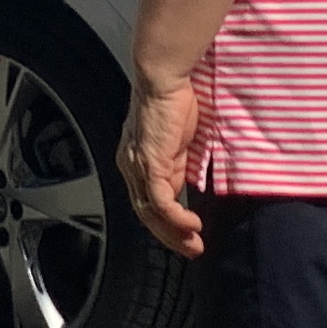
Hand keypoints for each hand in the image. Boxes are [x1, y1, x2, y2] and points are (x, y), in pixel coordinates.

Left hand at [120, 72, 204, 256]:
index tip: (186, 237)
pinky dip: (176, 218)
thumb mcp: (181, 142)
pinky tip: (192, 225)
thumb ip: (181, 165)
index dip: (166, 224)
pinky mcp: (149, 163)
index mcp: (136, 161)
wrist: (164, 78)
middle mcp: (131, 167)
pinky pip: (160, 202)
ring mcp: (138, 167)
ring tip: (195, 244)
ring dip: (174, 234)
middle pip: (146, 215)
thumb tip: (190, 186)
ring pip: (151, 214)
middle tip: (192, 250)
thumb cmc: (174, 101)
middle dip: (170, 237)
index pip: (147, 203)